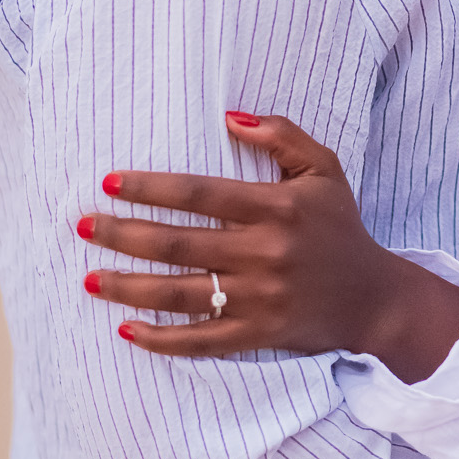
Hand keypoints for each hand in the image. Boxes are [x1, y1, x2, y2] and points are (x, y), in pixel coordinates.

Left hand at [78, 112, 458, 380]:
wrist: (375, 298)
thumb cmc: (342, 227)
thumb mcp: (324, 170)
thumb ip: (282, 136)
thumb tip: (230, 117)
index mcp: (277, 208)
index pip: (200, 193)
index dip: (151, 187)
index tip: (110, 183)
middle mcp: (266, 253)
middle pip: (178, 244)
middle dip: (122, 234)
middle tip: (83, 226)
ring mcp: (261, 298)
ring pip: (180, 293)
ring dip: (128, 287)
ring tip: (90, 277)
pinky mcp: (259, 334)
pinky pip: (201, 341)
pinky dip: (161, 339)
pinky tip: (126, 330)